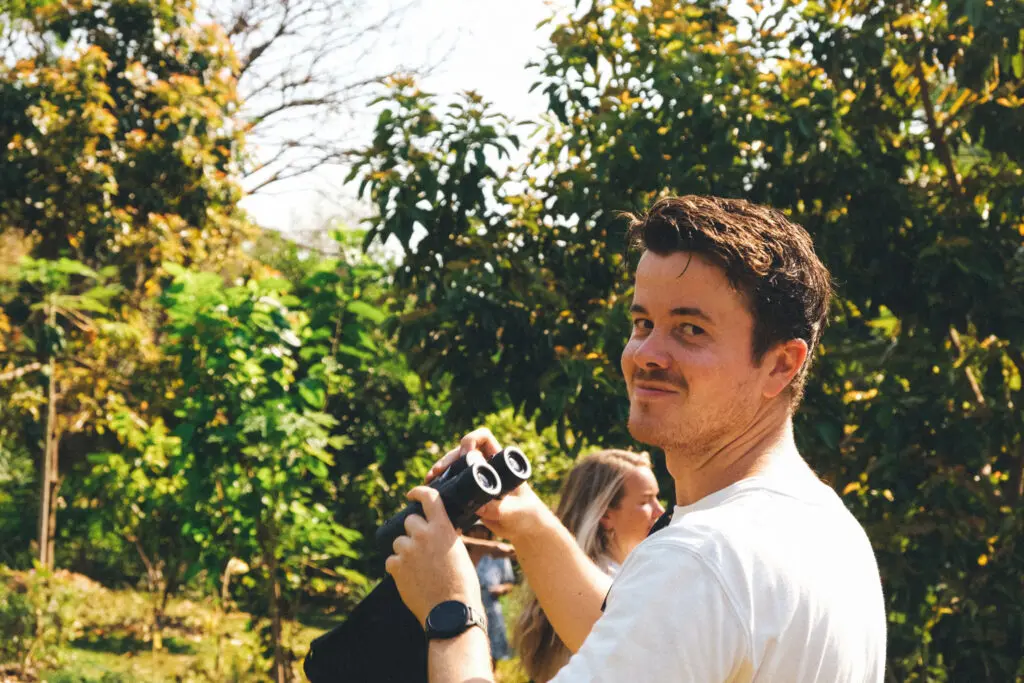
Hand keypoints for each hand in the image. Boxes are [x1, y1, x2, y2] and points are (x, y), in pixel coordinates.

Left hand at [385, 486, 482, 625]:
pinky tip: (411, 577)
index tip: (412, 495)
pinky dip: (398, 567)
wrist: (451, 611)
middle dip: (414, 531)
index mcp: (443, 528)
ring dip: (405, 550)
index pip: (428, 497)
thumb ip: (447, 536)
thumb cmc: (462, 583)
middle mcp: (423, 535)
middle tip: (422, 547)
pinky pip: (391, 560)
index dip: (418, 492)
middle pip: (410, 521)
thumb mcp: (460, 552)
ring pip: (399, 541)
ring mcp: (408, 550)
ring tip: (419, 567)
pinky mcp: (396, 567)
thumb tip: (441, 529)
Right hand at [428, 428, 550, 544]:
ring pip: (456, 465)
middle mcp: (488, 465)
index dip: (471, 440)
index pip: (484, 438)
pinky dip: (442, 483)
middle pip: (464, 451)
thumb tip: (478, 507)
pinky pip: (454, 482)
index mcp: (501, 462)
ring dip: (442, 469)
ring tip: (430, 478)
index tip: (464, 454)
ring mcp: (479, 478)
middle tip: (438, 470)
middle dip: (449, 457)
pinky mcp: (471, 492)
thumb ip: (499, 509)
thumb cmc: (527, 515)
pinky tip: (431, 488)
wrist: (525, 529)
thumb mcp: (514, 512)